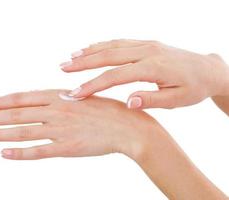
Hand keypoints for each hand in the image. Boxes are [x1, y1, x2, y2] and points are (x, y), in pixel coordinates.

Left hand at [0, 89, 163, 159]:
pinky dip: (20, 152)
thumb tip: (41, 103)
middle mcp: (56, 111)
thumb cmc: (107, 111)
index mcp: (59, 96)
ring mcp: (61, 130)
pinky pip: (39, 151)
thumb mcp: (81, 96)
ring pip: (22, 132)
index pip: (22, 98)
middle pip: (16, 115)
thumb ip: (60, 100)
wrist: (129, 126)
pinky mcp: (67, 148)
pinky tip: (4, 153)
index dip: (0, 102)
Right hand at [60, 39, 228, 108]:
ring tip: (71, 57)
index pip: (115, 76)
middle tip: (63, 68)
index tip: (75, 94)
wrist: (208, 69)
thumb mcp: (177, 100)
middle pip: (108, 55)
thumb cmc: (193, 87)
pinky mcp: (146, 43)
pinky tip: (91, 49)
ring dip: (90, 51)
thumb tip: (128, 102)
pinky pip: (120, 41)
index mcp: (153, 67)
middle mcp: (147, 51)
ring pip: (112, 45)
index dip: (93, 85)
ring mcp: (146, 44)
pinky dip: (103, 45)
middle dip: (83, 63)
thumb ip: (151, 100)